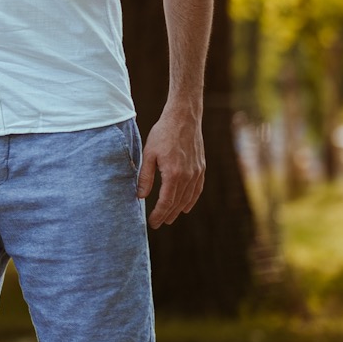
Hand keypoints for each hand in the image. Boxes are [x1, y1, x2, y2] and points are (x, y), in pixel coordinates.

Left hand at [137, 104, 204, 226]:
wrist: (184, 117)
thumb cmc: (163, 133)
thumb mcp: (148, 154)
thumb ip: (145, 177)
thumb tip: (141, 196)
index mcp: (173, 174)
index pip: (166, 202)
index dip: (159, 214)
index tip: (152, 223)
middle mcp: (187, 176)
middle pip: (177, 203)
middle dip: (167, 215)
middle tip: (158, 223)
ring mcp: (197, 172)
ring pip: (188, 198)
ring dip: (179, 210)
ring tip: (170, 218)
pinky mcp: (201, 167)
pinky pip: (197, 189)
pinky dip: (192, 200)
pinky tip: (186, 206)